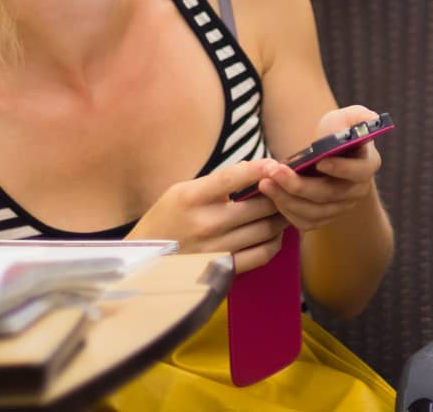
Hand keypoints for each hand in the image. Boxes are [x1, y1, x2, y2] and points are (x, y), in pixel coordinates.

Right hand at [129, 159, 288, 272]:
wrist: (145, 260)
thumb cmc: (167, 219)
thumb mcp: (182, 191)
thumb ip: (216, 183)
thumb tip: (256, 171)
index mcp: (192, 198)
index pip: (233, 177)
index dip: (259, 168)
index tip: (275, 163)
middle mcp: (206, 223)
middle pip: (259, 206)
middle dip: (278, 196)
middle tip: (286, 191)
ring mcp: (215, 248)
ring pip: (265, 230)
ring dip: (281, 218)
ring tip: (284, 210)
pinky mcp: (223, 268)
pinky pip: (260, 255)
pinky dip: (274, 243)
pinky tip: (273, 235)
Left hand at [257, 106, 381, 233]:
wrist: (326, 155)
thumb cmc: (336, 132)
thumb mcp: (345, 118)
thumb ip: (356, 116)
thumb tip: (369, 118)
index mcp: (367, 164)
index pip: (361, 171)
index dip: (342, 168)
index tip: (320, 161)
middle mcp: (357, 191)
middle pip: (330, 194)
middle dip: (299, 184)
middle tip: (273, 171)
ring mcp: (340, 208)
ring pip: (314, 212)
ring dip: (287, 198)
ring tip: (265, 182)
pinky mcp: (322, 218)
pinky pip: (303, 222)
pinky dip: (285, 210)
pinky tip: (270, 193)